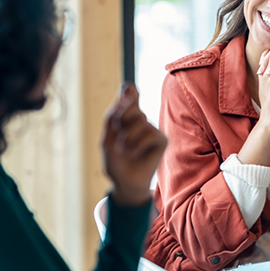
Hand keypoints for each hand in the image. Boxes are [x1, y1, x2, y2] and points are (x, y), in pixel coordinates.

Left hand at [102, 83, 166, 205]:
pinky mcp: (162, 139)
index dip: (129, 91)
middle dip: (121, 119)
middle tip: (118, 135)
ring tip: (125, 150)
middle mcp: (140, 120)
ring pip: (141, 120)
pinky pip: (150, 133)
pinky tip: (134, 153)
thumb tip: (125, 90)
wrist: (124, 183)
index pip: (129, 95)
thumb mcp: (107, 137)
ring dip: (127, 137)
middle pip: (132, 105)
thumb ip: (113, 114)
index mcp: (126, 117)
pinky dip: (138, 144)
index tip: (127, 88)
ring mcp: (152, 129)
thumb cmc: (115, 161)